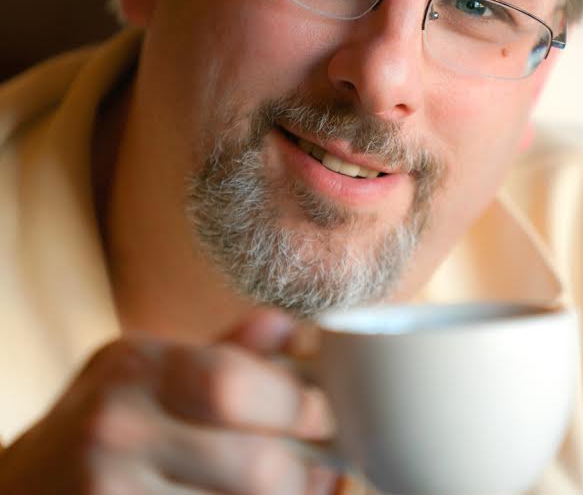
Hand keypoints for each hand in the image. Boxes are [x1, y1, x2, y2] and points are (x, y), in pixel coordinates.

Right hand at [0, 310, 337, 493]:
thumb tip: (293, 328)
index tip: (327, 413)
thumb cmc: (100, 418)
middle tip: (327, 463)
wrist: (24, 488)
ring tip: (303, 487)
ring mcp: (113, 494)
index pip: (235, 384)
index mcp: (135, 368)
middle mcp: (118, 431)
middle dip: (305, 468)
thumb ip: (222, 352)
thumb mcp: (145, 367)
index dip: (298, 404)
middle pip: (251, 465)